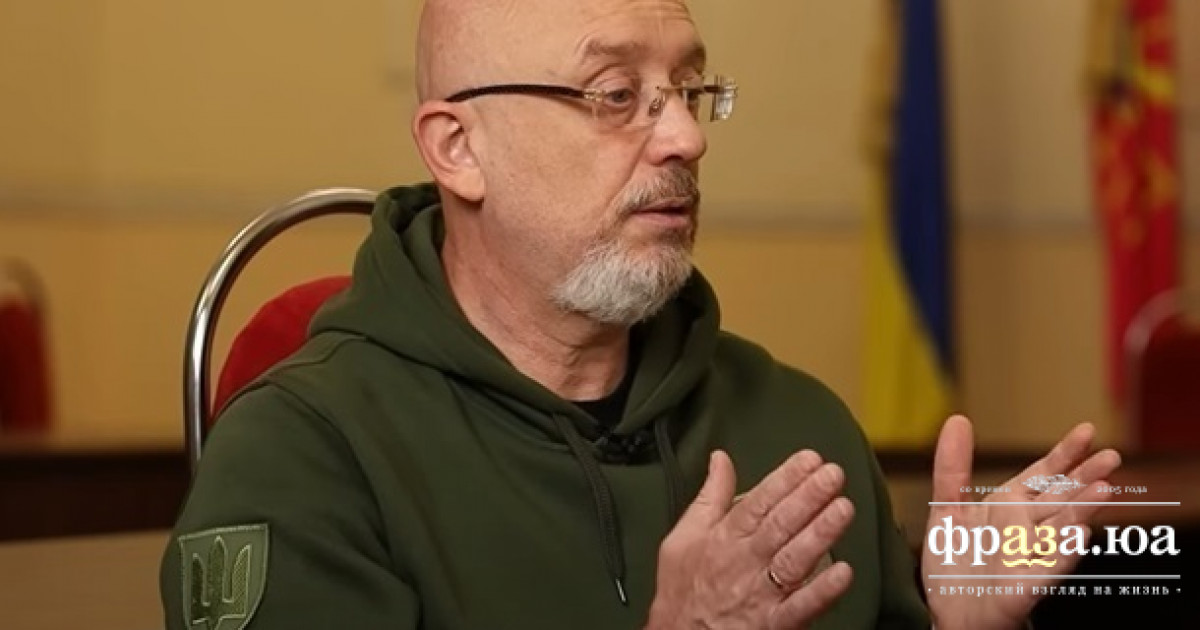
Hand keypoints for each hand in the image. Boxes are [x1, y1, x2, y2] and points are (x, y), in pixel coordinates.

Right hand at [645, 449, 854, 629]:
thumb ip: (709, 495)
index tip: (810, 459)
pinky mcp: (773, 623)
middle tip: (832, 475)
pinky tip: (843, 572)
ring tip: (842, 508)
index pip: (759, 501)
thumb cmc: (681, 588)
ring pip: (793, 560)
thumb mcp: (684, 535)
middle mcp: (744, 561)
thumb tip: (720, 458)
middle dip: (808, 497)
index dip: (786, 478)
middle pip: (780, 525)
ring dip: (819, 534)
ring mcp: (760, 593)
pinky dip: (821, 591)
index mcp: (724, 537)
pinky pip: (800, 607)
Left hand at [923, 416, 1121, 629]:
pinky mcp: (1026, 587)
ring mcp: (1031, 557)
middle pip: (1062, 499)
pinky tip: (1079, 535)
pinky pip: (1049, 569)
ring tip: (1103, 490)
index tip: (1087, 430)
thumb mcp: (947, 510)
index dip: (1065, 454)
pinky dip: (1064, 552)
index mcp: (1011, 506)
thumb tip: (958, 419)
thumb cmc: (956, 564)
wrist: (950, 614)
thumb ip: (953, 467)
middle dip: (1085, 479)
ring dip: (1082, 512)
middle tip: (1112, 456)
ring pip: (1062, 530)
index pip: (1044, 475)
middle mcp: (1027, 529)